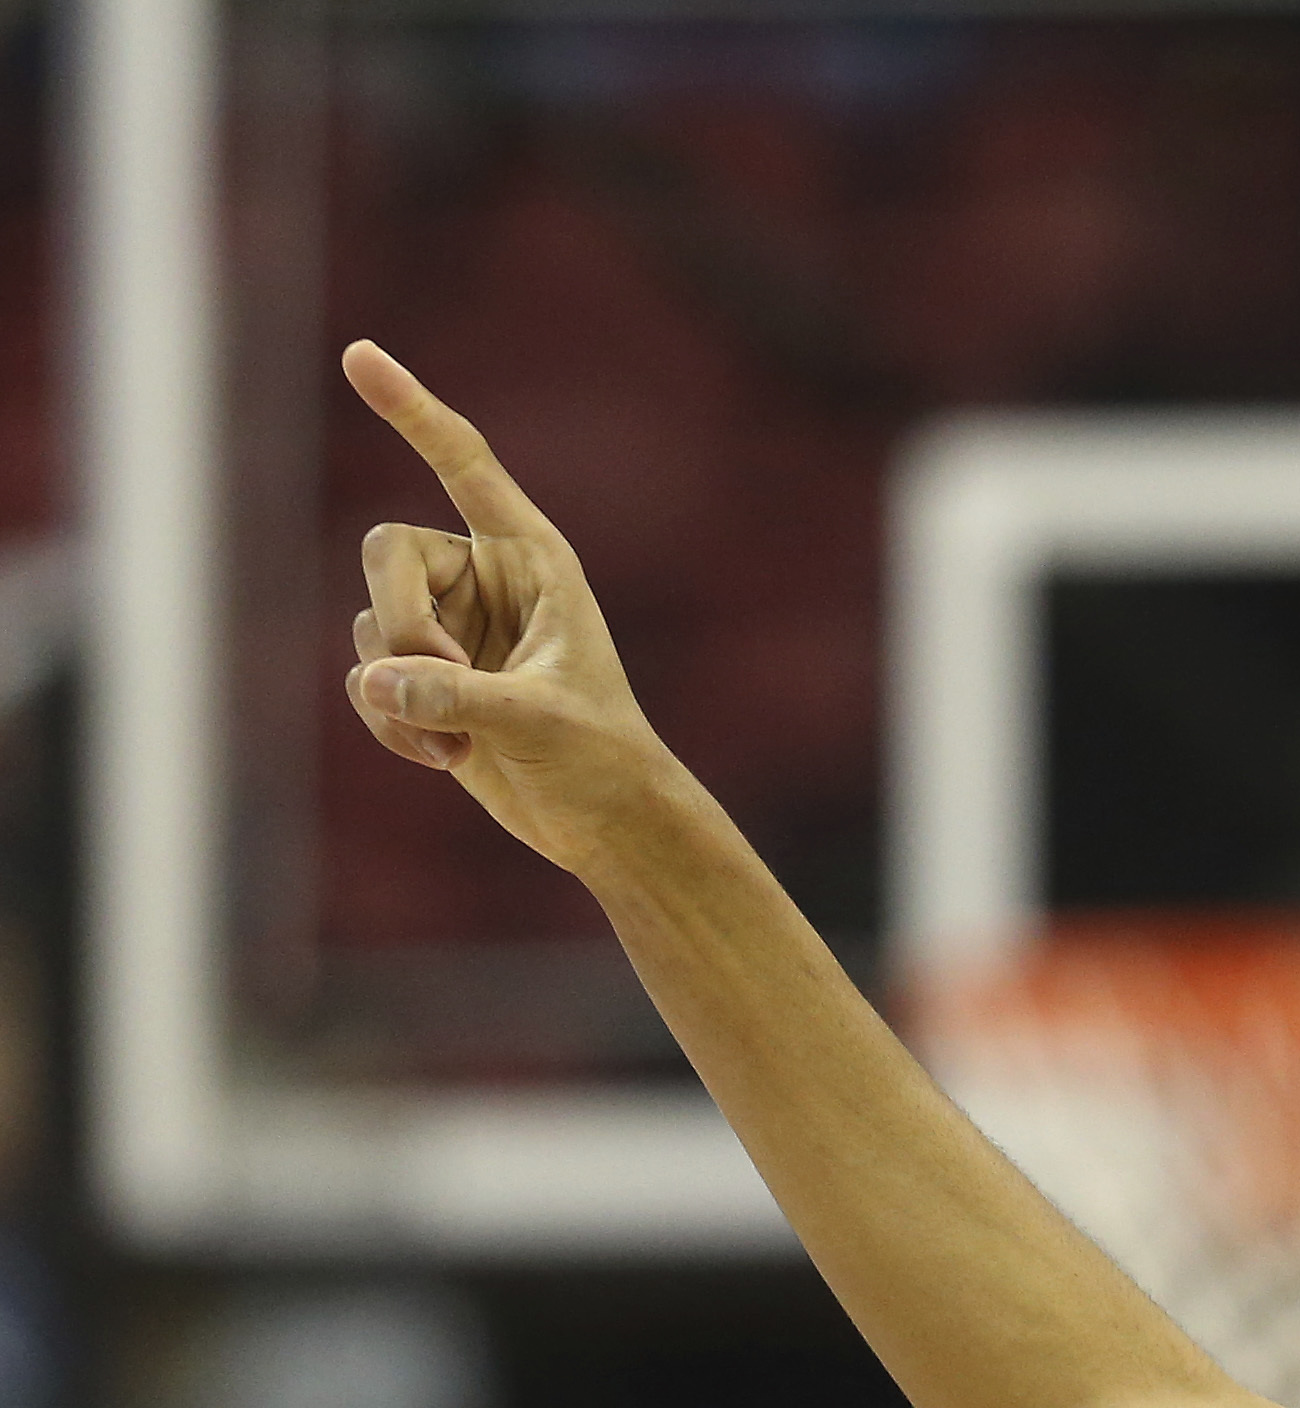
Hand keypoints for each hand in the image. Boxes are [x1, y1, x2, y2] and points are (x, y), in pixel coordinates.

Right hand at [336, 339, 680, 875]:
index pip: (463, 463)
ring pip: (368, 625)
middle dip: (399, 623)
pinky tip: (444, 760)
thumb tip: (372, 681)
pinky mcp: (425, 677)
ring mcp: (449, 626)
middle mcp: (484, 578)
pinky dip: (391, 724)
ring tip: (464, 740)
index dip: (413, 410)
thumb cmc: (600, 760)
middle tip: (445, 683)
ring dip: (400, 692)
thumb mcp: (538, 722)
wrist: (604, 823)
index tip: (359, 355)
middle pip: (385, 551)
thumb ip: (456, 696)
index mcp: (533, 558)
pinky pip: (365, 679)